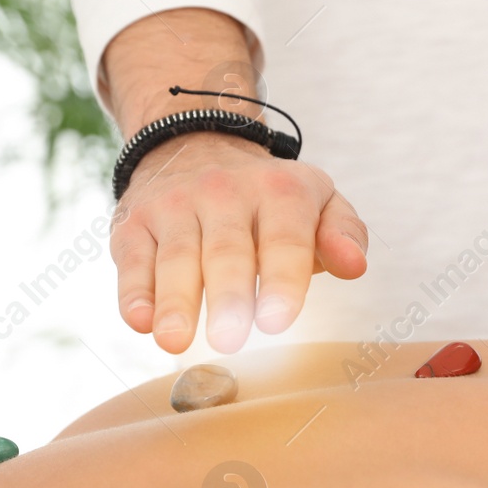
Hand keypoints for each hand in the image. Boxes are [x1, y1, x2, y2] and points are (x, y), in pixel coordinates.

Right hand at [112, 129, 367, 353]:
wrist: (194, 146)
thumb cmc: (270, 199)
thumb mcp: (318, 201)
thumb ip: (343, 233)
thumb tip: (354, 265)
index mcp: (279, 192)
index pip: (285, 240)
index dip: (283, 281)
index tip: (278, 321)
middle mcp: (224, 193)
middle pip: (227, 252)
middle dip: (229, 297)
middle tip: (231, 340)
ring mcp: (175, 205)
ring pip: (177, 257)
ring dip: (176, 301)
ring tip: (176, 341)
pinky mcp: (134, 223)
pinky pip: (133, 259)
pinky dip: (134, 291)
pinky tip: (140, 321)